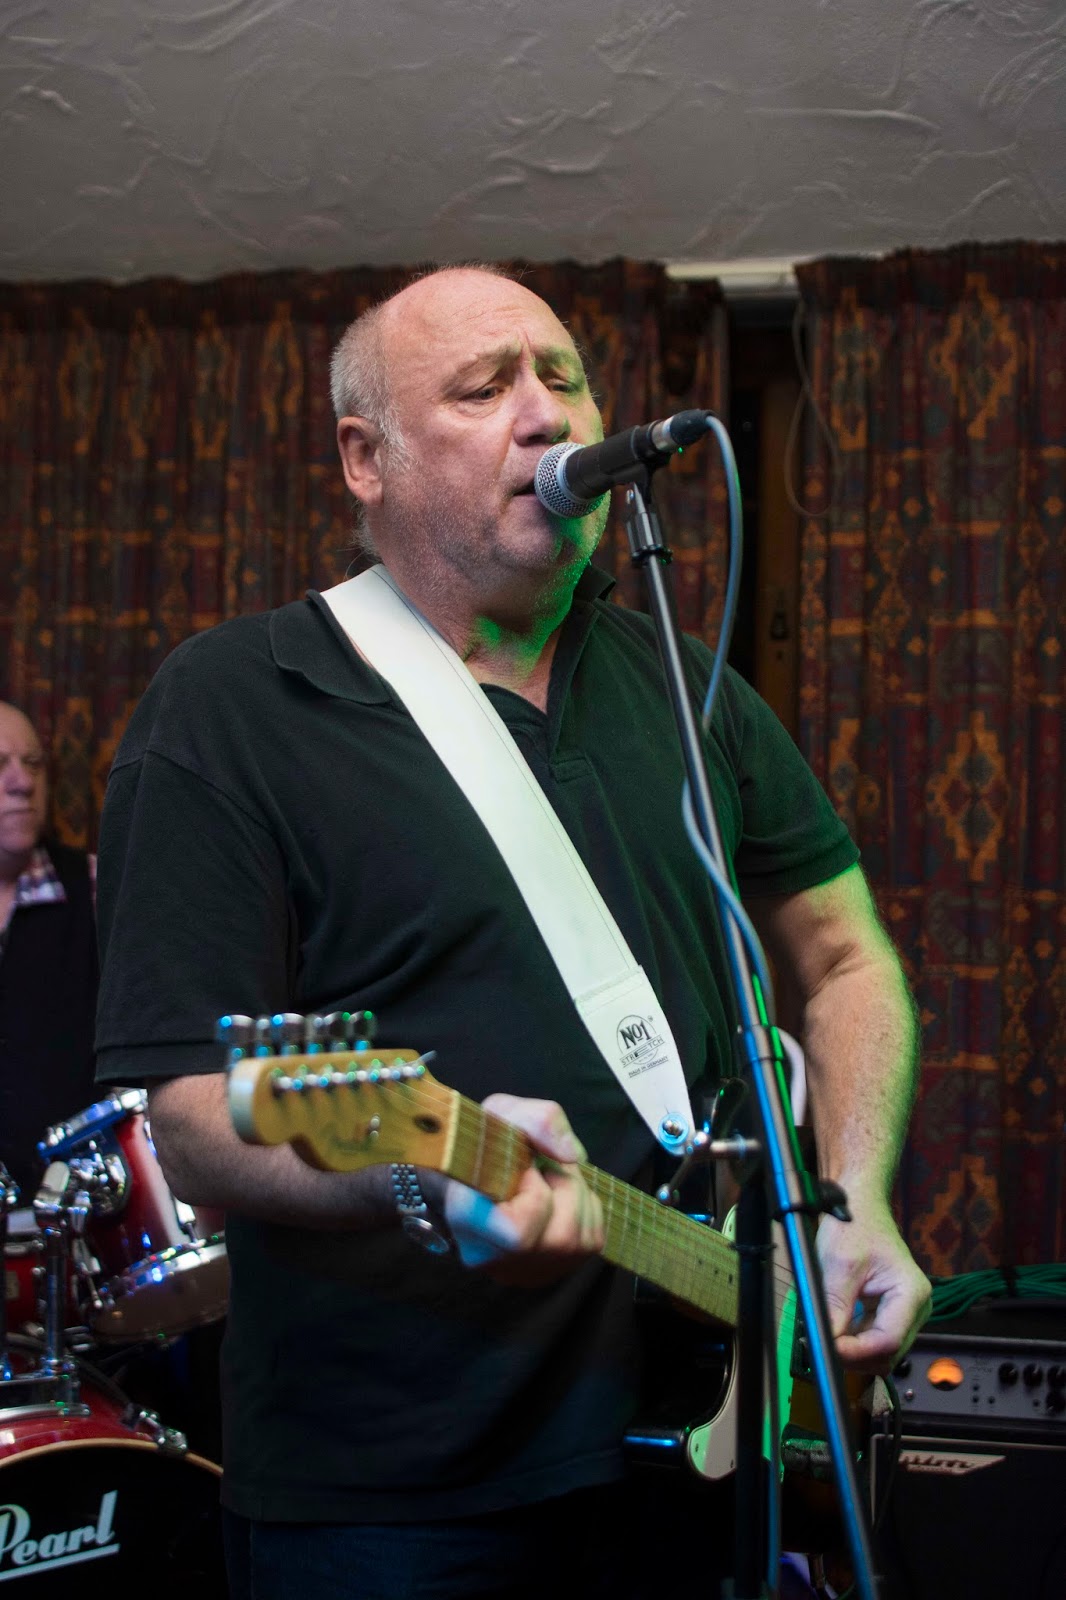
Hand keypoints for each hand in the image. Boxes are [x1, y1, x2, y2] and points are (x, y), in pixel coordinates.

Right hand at [444, 1094, 603, 1283]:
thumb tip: (573, 1156)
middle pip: (560, 1233)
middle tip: (541, 1164)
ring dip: (575, 1192)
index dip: (535, 1191)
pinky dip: (585, 1207)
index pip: (517, 1231)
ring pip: (578, 1237)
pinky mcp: (553, 1271)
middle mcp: (494, 1259)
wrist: (480, 1171)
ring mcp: (524, 1271)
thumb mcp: (502, 1113)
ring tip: (548, 1176)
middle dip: (564, 1183)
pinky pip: (591, 1239)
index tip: (523, 1166)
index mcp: (467, 1222)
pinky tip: (558, 1196)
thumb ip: (537, 1121)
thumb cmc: (486, 1144)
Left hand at [816, 1198, 931, 1373]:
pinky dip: (853, 1339)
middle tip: (821, 1343)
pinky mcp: (891, 1313)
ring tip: (826, 1331)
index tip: (827, 1348)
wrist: (861, 1205)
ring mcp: (905, 1312)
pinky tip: (836, 1326)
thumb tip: (826, 1343)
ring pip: (879, 1351)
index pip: (887, 1342)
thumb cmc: (856, 1225)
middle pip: (887, 1352)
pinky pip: (873, 1338)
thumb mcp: (840, 1265)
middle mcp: (916, 1307)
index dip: (856, 1351)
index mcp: (912, 1293)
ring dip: (853, 1349)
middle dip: (854, 1354)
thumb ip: (835, 1306)